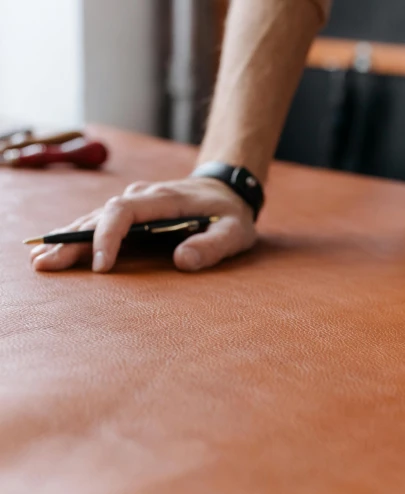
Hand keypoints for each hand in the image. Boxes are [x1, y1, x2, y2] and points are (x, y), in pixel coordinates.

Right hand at [30, 178, 257, 272]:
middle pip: (100, 215)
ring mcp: (134, 203)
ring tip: (41, 260)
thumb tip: (183, 261)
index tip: (101, 266)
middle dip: (73, 240)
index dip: (108, 236)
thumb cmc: (231, 213)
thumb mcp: (236, 231)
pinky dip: (77, 236)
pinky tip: (56, 249)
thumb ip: (213, 246)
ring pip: (94, 218)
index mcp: (165, 199)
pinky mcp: (131, 212)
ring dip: (68, 239)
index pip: (124, 211)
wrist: (227, 190)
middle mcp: (143, 197)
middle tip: (47, 264)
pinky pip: (99, 222)